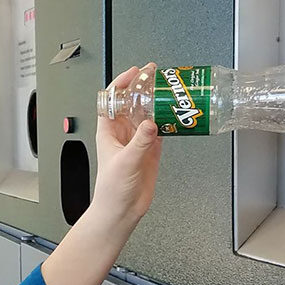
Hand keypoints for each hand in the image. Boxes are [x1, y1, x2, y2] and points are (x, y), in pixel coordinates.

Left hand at [90, 63, 162, 231]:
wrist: (122, 211)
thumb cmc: (112, 189)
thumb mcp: (125, 161)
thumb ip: (140, 142)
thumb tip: (151, 123)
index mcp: (108, 131)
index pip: (111, 99)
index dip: (121, 83)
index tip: (135, 73)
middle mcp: (122, 133)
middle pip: (131, 103)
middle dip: (142, 88)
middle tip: (156, 76)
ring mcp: (137, 141)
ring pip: (147, 114)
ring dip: (156, 103)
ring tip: (169, 91)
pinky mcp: (150, 151)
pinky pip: (160, 130)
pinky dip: (168, 121)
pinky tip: (176, 115)